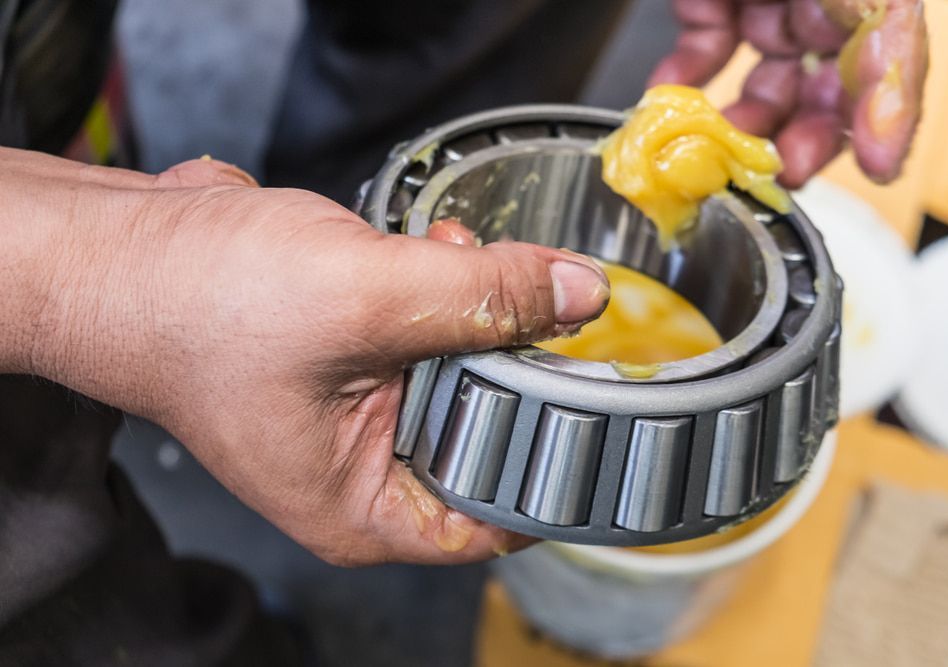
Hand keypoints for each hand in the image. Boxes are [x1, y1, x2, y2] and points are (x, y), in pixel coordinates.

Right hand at [4, 149, 609, 565]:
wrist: (121, 249)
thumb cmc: (197, 307)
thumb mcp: (366, 298)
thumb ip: (484, 298)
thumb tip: (577, 294)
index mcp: (364, 507)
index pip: (498, 518)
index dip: (559, 463)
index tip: (605, 405)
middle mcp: (363, 471)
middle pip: (489, 430)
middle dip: (512, 357)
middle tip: (522, 302)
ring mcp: (355, 413)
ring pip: (462, 371)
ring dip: (478, 311)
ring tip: (458, 257)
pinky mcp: (351, 357)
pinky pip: (427, 333)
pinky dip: (443, 291)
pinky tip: (435, 249)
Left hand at [649, 0, 928, 186]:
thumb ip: (874, 25)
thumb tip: (883, 106)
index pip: (893, 64)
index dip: (888, 119)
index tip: (879, 167)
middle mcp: (821, 6)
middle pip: (828, 94)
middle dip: (802, 142)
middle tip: (778, 177)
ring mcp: (768, 8)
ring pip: (766, 89)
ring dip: (742, 131)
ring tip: (716, 155)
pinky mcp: (713, 6)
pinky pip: (705, 57)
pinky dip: (687, 88)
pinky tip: (670, 103)